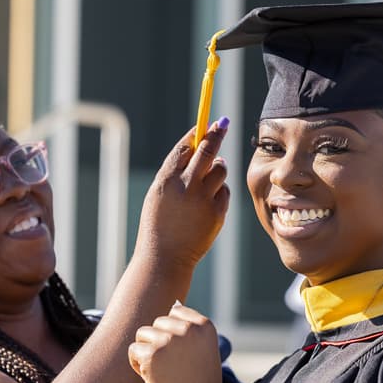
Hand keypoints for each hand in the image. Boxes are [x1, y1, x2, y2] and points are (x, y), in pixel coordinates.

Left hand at [128, 304, 228, 382]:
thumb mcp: (203, 350)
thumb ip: (190, 329)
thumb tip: (174, 304)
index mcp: (204, 325)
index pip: (176, 313)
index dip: (174, 336)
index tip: (184, 358)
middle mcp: (188, 328)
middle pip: (157, 323)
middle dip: (159, 344)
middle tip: (173, 368)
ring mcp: (169, 340)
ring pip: (143, 334)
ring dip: (147, 352)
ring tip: (162, 372)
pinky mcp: (152, 354)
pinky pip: (133, 349)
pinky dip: (137, 365)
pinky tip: (152, 378)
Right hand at [134, 119, 230, 271]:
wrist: (164, 258)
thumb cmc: (158, 224)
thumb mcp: (159, 194)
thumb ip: (176, 172)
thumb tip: (199, 148)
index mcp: (167, 179)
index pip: (186, 147)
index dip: (198, 132)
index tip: (207, 124)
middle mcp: (187, 187)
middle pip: (208, 150)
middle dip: (217, 133)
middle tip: (222, 124)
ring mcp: (204, 200)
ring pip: (221, 170)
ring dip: (218, 167)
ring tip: (208, 178)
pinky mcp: (217, 213)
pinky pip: (224, 191)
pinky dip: (218, 192)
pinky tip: (207, 203)